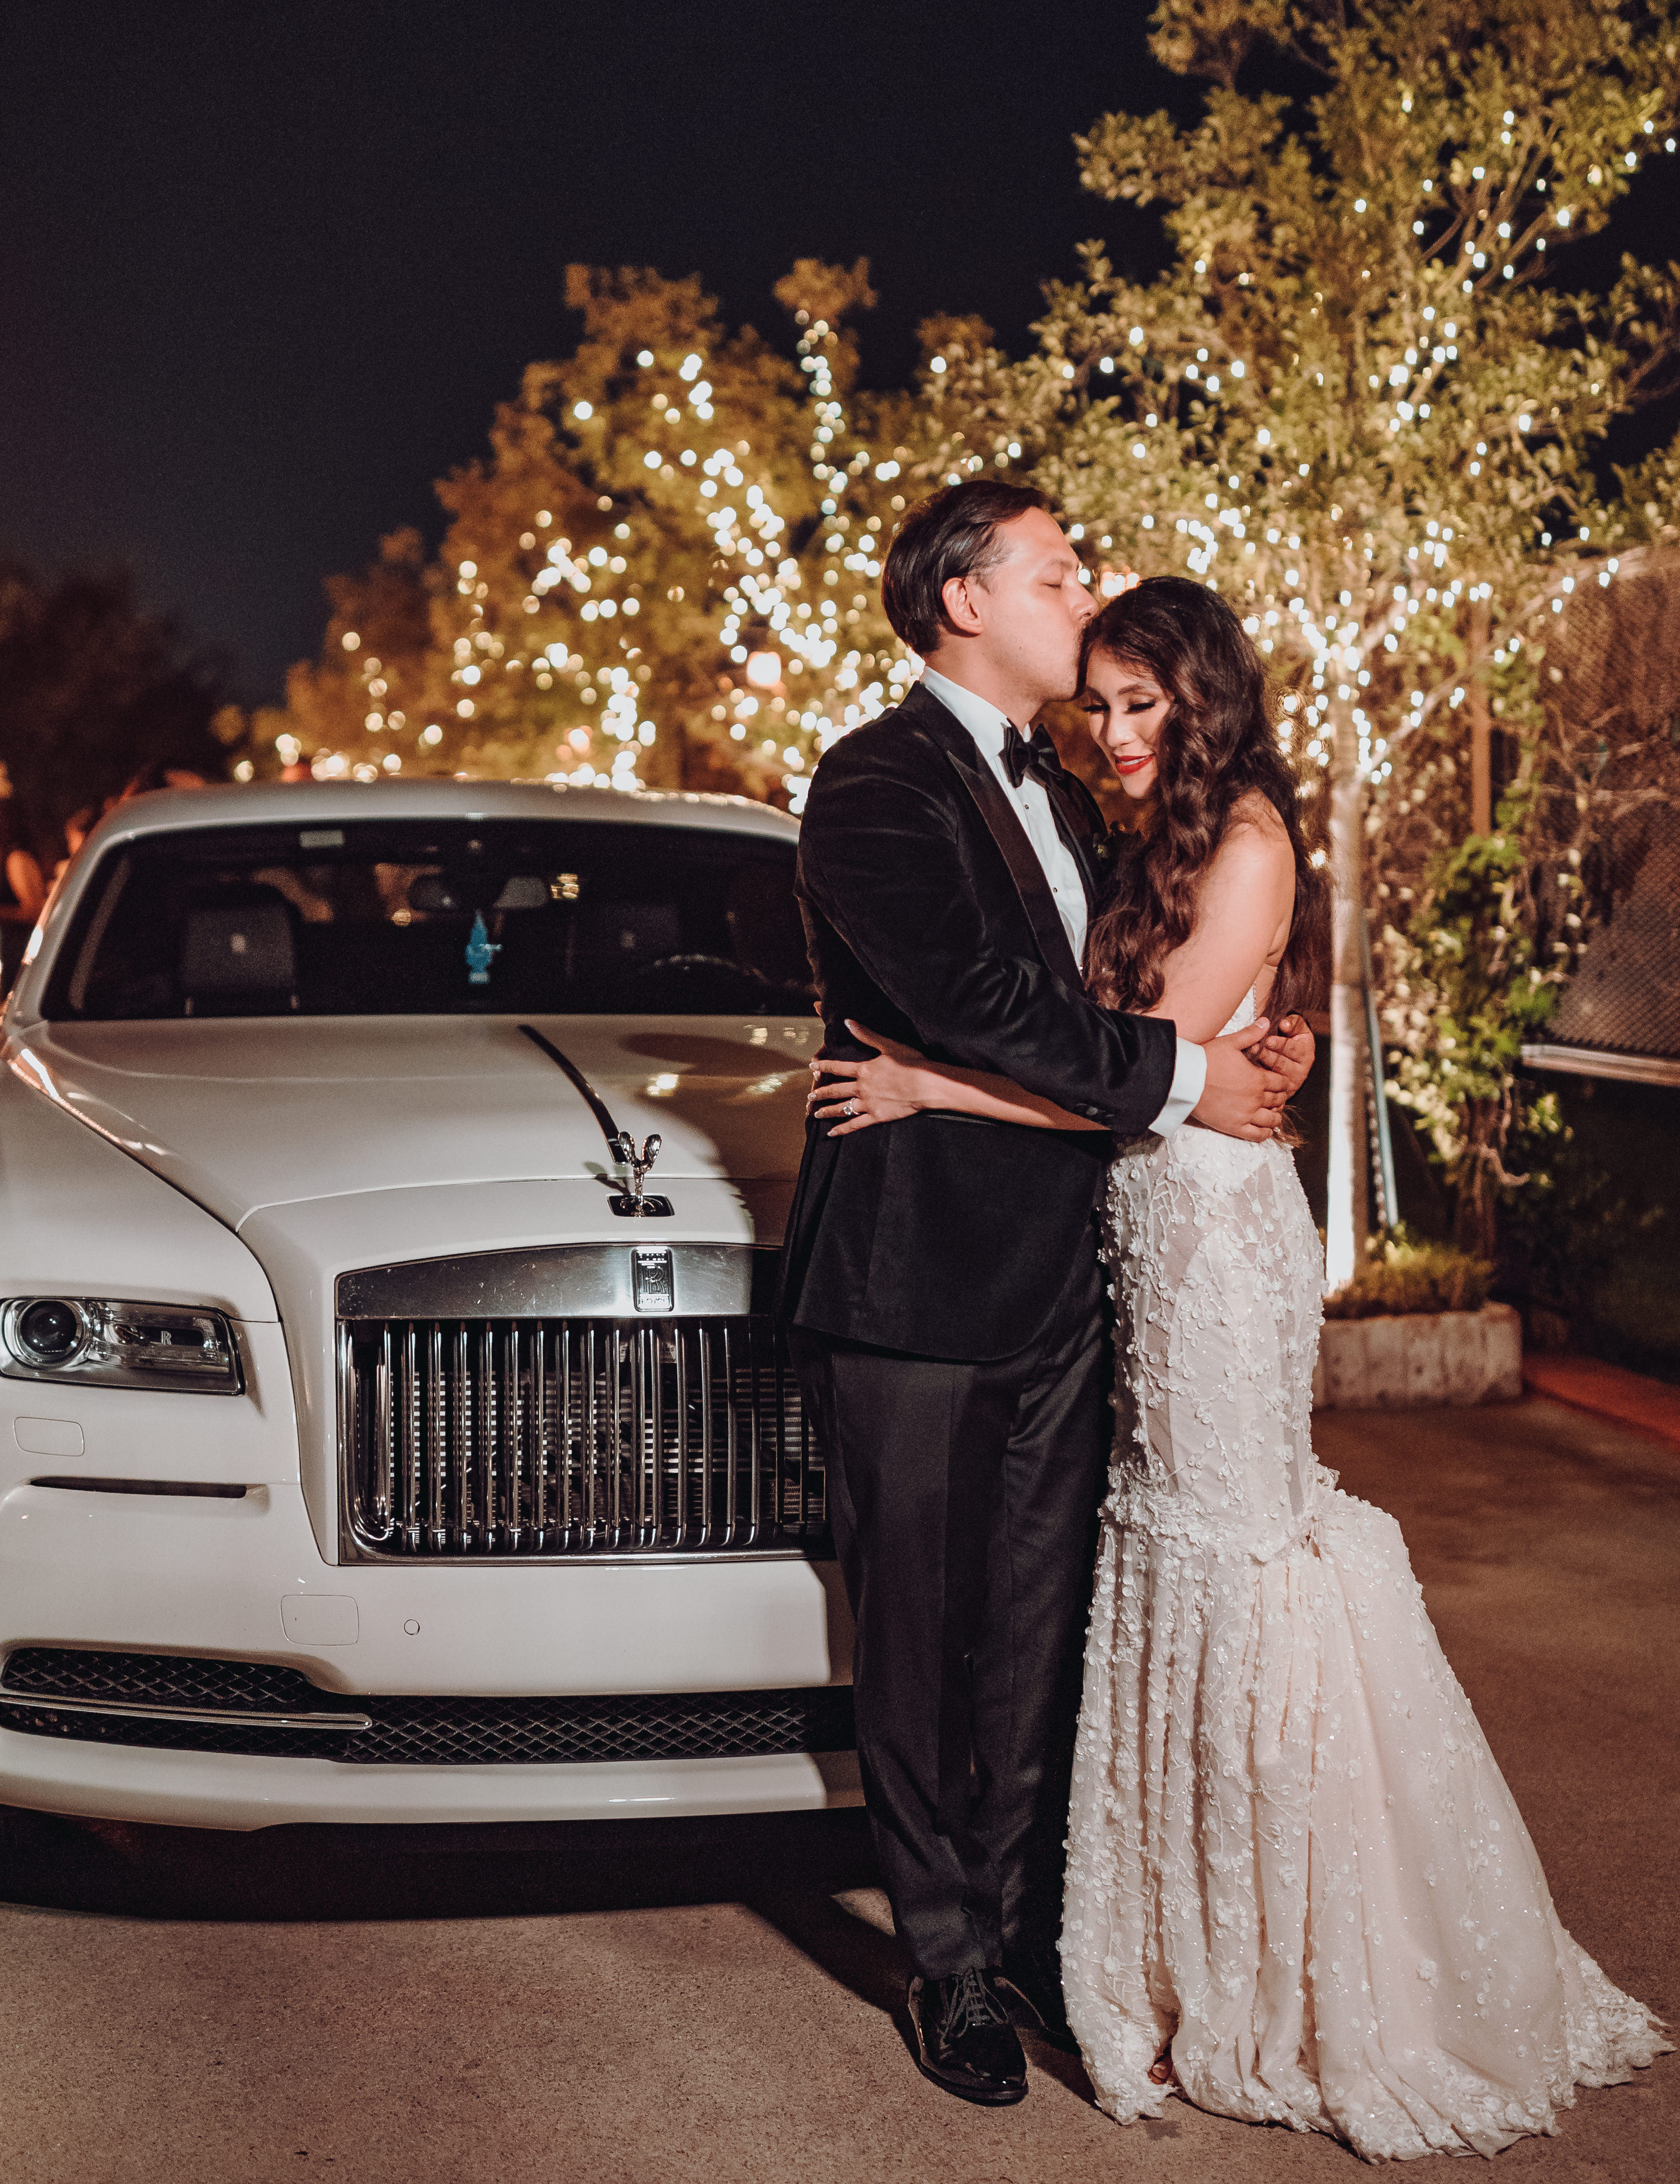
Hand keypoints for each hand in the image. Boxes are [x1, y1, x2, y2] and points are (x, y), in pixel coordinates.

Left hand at [807, 1020, 927, 1135]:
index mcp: (864, 1069)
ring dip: (827, 1111)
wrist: (926, 1084)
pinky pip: (855, 1125)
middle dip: (821, 1093)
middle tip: (809, 1096)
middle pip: (836, 1090)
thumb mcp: (888, 1045)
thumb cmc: (911, 1062)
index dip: (823, 1066)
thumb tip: (848, 1022)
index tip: (812, 1067)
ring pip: (842, 1108)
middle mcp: (862, 1087)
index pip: (838, 1067)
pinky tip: (832, 1133)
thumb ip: (866, 1035)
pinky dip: (842, 1129)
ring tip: (816, 1114)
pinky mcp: (877, 1116)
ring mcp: (868, 1103)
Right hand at [1190, 1016, 1288, 1140]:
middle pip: (1278, 1101)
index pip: (1281, 1083)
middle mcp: (1255, 1098)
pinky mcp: (1234, 1127)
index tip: (1278, 1082)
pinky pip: (1257, 1136)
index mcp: (1258, 1078)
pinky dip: (1265, 1134)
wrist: (1184, 1079)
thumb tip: (1266, 1022)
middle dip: (1279, 1098)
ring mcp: (1245, 1115)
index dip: (1282, 1082)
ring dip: (1275, 1116)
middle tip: (1275, 1097)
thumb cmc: (1205, 1059)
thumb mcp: (1230, 1042)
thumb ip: (1250, 1034)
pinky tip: (1265, 1130)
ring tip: (1272, 1113)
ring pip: (1271, 1120)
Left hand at [1254, 1012, 1314, 1096]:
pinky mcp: (1280, 1093)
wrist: (1287, 1059)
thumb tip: (1284, 1024)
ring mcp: (1290, 1083)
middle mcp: (1301, 1071)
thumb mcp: (1295, 1029)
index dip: (1281, 1044)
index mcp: (1306, 1054)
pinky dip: (1257, 1079)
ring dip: (1260, 1066)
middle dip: (1267, 1055)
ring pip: (1274, 1076)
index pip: (1294, 1049)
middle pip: (1282, 1064)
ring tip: (1248, 1057)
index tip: (1268, 1039)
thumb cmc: (1289, 1040)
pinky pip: (1268, 1087)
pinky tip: (1247, 1071)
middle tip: (1254, 1047)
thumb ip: (1293, 1022)